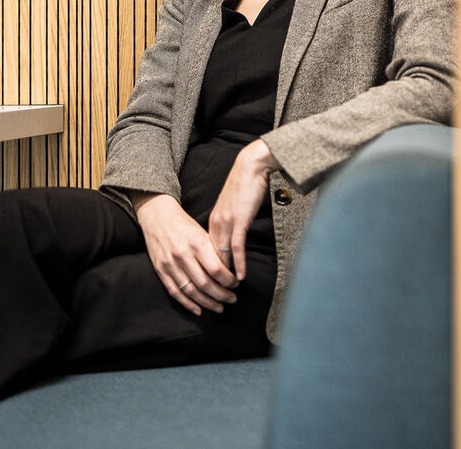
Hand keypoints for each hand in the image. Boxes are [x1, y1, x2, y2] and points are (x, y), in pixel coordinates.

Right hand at [132, 193, 238, 315]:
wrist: (158, 217)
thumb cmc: (185, 225)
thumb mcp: (202, 233)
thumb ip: (213, 251)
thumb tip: (230, 271)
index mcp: (197, 243)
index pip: (217, 270)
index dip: (229, 281)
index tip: (237, 284)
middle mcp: (183, 255)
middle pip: (205, 284)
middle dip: (222, 295)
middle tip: (232, 299)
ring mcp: (170, 264)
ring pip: (191, 291)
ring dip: (208, 302)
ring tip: (220, 307)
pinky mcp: (161, 271)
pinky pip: (175, 292)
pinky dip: (188, 304)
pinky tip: (199, 310)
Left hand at [209, 140, 279, 281]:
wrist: (252, 166)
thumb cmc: (246, 183)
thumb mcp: (234, 206)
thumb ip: (232, 221)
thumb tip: (235, 233)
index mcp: (213, 220)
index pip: (208, 252)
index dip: (210, 269)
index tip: (213, 284)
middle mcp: (216, 223)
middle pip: (212, 257)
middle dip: (214, 278)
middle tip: (219, 294)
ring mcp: (226, 222)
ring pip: (222, 255)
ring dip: (226, 275)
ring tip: (230, 291)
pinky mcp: (239, 220)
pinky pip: (236, 247)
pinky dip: (237, 263)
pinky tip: (240, 276)